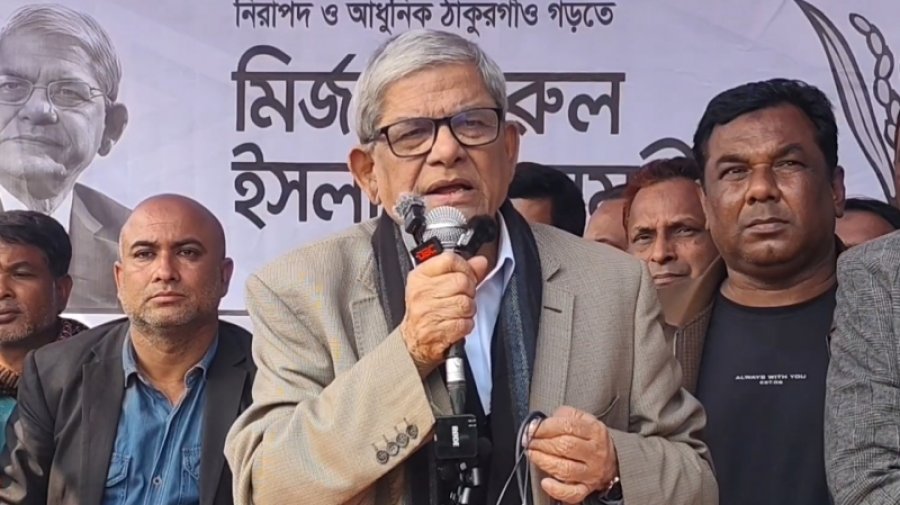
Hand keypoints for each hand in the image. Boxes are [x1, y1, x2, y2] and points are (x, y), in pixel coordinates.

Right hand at [399, 252, 488, 375]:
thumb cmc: (426, 310)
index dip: (465, 268)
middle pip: (462, 281)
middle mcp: (421, 293)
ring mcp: (428, 312)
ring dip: (468, 310)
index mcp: (420, 277)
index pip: (450, 260)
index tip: (466, 276)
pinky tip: (456, 323)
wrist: (415, 340)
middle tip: (461, 297)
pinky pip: (465, 323)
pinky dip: (466, 325)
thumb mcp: (437, 284)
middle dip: (469, 291)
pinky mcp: (437, 331)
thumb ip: (461, 271)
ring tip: (458, 312)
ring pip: (466, 303)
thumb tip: (480, 262)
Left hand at [526, 406, 618, 503]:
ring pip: (565, 469)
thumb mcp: (582, 418)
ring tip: (533, 455)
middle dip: (541, 443)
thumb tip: (540, 422)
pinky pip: (572, 493)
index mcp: (594, 430)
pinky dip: (556, 490)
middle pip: (565, 447)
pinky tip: (546, 482)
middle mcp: (595, 452)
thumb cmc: (591, 438)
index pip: (567, 426)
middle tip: (529, 441)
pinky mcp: (587, 488)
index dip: (545, 427)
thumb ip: (563, 415)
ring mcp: (591, 472)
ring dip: (543, 461)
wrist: (612, 459)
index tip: (531, 428)